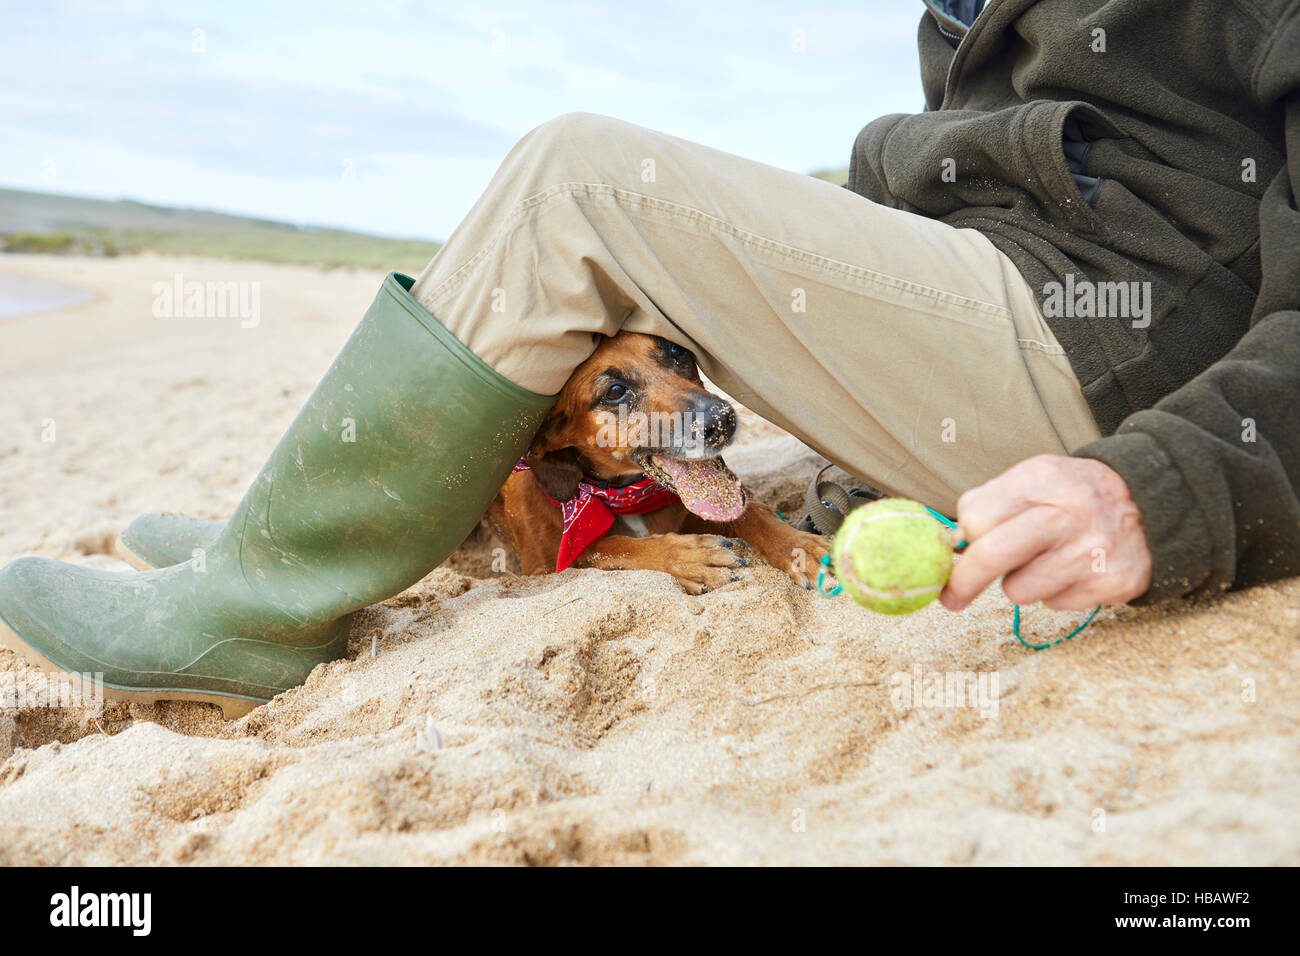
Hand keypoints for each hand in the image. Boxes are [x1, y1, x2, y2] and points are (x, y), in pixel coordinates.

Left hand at [940, 454, 1151, 611]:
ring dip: (1022, 583)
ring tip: (1046, 559)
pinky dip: (1056, 593)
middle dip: (964, 582)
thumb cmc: (1074, 494)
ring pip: (1020, 591)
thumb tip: (952, 546)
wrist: (1153, 501)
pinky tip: (1074, 569)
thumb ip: (988, 504)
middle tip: (951, 597)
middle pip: (992, 556)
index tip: (954, 556)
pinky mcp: (1111, 583)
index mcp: (1042, 480)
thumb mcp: (1034, 478)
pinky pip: (1055, 605)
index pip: (977, 518)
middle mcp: (1068, 514)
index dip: (963, 541)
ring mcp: (1091, 552)